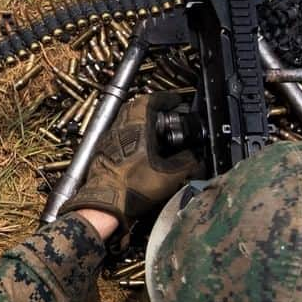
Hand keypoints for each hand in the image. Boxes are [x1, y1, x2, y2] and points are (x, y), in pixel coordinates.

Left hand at [59, 92, 202, 234]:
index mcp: (136, 126)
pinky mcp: (104, 149)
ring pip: (126, 118)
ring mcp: (110, 137)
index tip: (176, 102)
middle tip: (167, 113)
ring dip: (141, 119)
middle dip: (153, 107)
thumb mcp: (169, 176)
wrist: (105, 203)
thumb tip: (197, 158)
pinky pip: (120, 132)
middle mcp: (121, 127)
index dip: (166, 98)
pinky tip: (141, 147)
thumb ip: (187, 163)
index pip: (151, 100)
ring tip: (156, 129)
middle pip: (136, 106)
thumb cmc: (131, 187)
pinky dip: (132, 132)